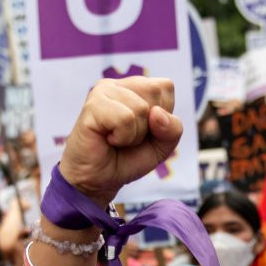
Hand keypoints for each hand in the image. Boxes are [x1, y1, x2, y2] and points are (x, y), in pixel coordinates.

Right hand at [59, 77, 180, 206]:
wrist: (98, 180)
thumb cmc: (127, 158)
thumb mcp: (161, 146)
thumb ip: (173, 129)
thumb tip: (157, 113)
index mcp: (135, 87)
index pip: (165, 87)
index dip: (163, 116)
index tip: (144, 131)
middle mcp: (118, 84)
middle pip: (155, 91)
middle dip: (150, 125)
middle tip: (128, 136)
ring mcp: (103, 92)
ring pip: (141, 108)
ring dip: (135, 135)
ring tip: (117, 139)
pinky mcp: (92, 106)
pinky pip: (125, 119)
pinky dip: (123, 137)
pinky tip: (108, 140)